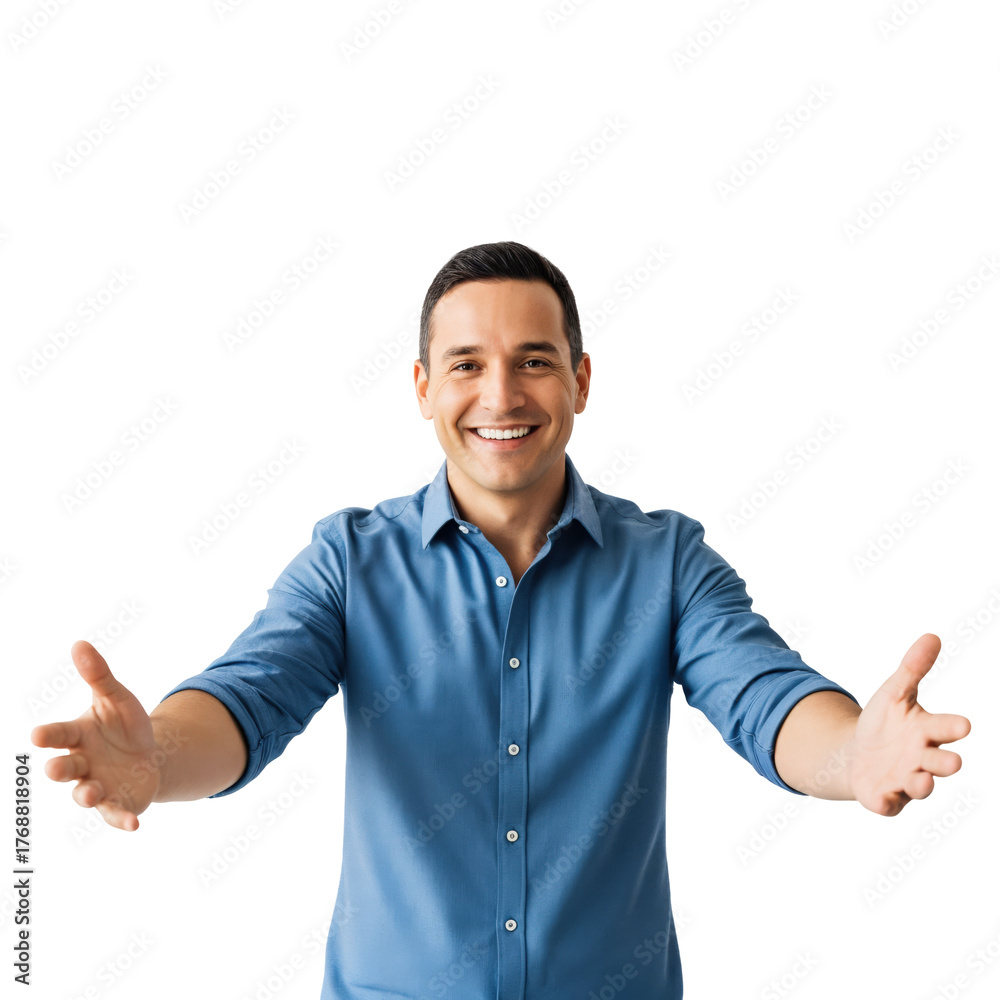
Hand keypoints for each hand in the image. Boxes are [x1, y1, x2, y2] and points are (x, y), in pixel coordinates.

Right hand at [31, 641, 161, 830]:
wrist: (152, 755)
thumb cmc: (125, 724)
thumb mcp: (117, 698)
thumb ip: (99, 675)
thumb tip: (79, 643)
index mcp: (78, 736)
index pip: (59, 735)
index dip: (49, 736)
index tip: (37, 735)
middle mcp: (81, 764)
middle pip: (64, 768)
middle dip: (59, 769)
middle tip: (56, 768)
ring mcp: (97, 786)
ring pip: (84, 794)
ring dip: (86, 795)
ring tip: (92, 792)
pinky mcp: (117, 804)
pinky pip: (116, 815)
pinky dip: (122, 820)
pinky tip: (134, 824)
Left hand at [845, 633, 970, 815]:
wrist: (856, 754)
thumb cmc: (884, 723)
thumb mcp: (894, 693)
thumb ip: (912, 668)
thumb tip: (932, 636)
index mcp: (927, 732)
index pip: (944, 728)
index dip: (952, 727)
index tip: (963, 724)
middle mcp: (922, 759)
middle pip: (939, 763)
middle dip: (945, 763)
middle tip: (953, 762)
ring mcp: (905, 781)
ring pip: (919, 786)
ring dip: (922, 784)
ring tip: (922, 780)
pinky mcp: (886, 797)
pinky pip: (887, 803)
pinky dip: (886, 802)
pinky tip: (881, 798)